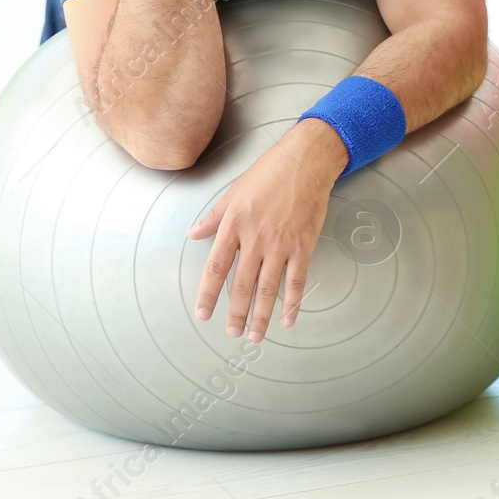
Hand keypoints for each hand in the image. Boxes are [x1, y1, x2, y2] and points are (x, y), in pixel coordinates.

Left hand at [185, 119, 347, 341]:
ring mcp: (280, 245)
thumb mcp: (232, 192)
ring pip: (268, 290)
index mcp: (233, 226)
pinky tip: (288, 319)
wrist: (305, 162)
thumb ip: (213, 218)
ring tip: (255, 336)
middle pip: (242, 285)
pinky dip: (293, 304)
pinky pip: (296, 281)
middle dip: (236, 314)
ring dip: (261, 316)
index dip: (208, 294)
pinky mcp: (302, 246)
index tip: (204, 314)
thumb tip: (194, 234)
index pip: (215, 268)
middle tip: (232, 333)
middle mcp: (255, 240)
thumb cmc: (268, 173)